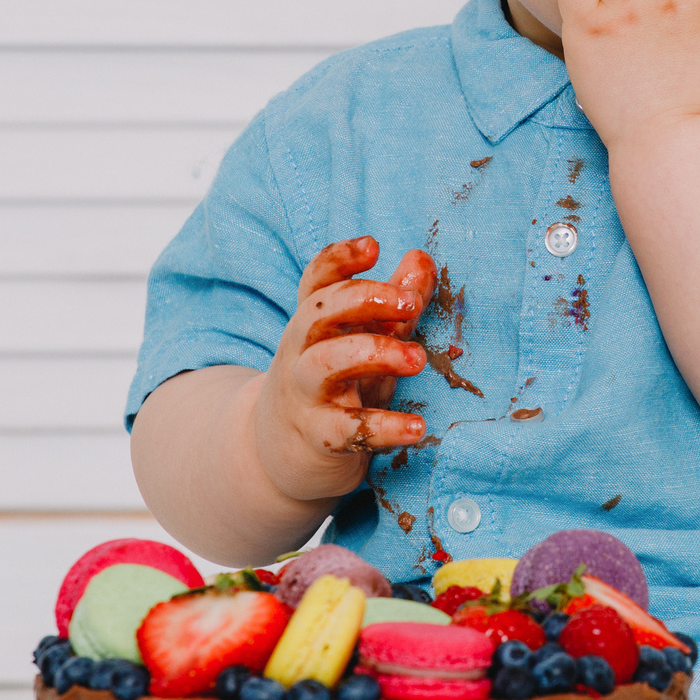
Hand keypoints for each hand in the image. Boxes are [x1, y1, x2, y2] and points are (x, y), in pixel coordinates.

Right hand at [249, 237, 432, 501]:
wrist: (277, 452)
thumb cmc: (336, 383)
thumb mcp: (365, 339)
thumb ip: (395, 303)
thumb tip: (422, 259)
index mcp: (313, 321)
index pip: (317, 280)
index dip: (340, 258)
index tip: (374, 246)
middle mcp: (302, 351)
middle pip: (319, 312)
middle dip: (364, 299)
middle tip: (410, 303)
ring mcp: (305, 393)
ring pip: (326, 363)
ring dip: (375, 354)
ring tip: (418, 359)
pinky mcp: (319, 436)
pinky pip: (348, 429)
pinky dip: (385, 427)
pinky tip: (418, 428)